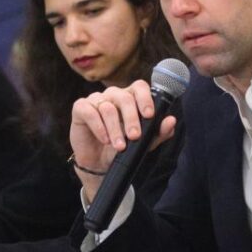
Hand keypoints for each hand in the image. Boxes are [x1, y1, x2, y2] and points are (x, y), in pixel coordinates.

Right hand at [70, 81, 175, 200]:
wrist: (99, 163)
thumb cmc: (122, 148)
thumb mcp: (143, 143)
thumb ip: (158, 132)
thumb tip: (171, 121)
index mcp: (131, 98)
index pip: (139, 87)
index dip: (145, 98)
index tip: (149, 115)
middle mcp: (114, 95)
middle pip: (124, 97)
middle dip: (132, 118)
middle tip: (135, 137)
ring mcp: (97, 100)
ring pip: (107, 107)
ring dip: (115, 129)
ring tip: (120, 146)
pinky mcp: (81, 108)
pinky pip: (89, 111)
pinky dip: (98, 126)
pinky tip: (104, 139)